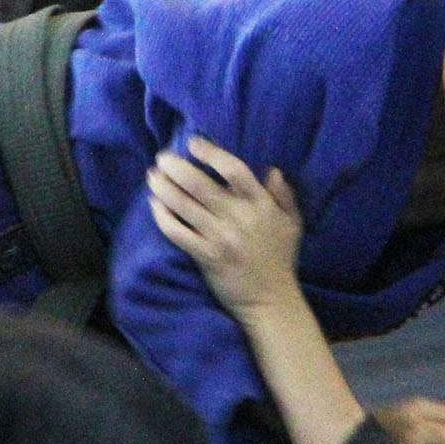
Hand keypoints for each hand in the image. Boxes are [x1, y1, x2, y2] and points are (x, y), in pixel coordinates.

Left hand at [146, 136, 301, 318]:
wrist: (271, 300)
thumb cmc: (281, 259)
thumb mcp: (292, 223)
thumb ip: (284, 195)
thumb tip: (272, 170)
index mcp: (261, 205)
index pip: (234, 170)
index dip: (211, 153)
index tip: (193, 143)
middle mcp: (238, 218)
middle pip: (201, 184)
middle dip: (176, 167)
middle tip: (161, 158)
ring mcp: (220, 238)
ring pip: (184, 206)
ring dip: (164, 188)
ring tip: (152, 176)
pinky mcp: (205, 257)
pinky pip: (177, 233)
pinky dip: (162, 217)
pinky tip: (154, 205)